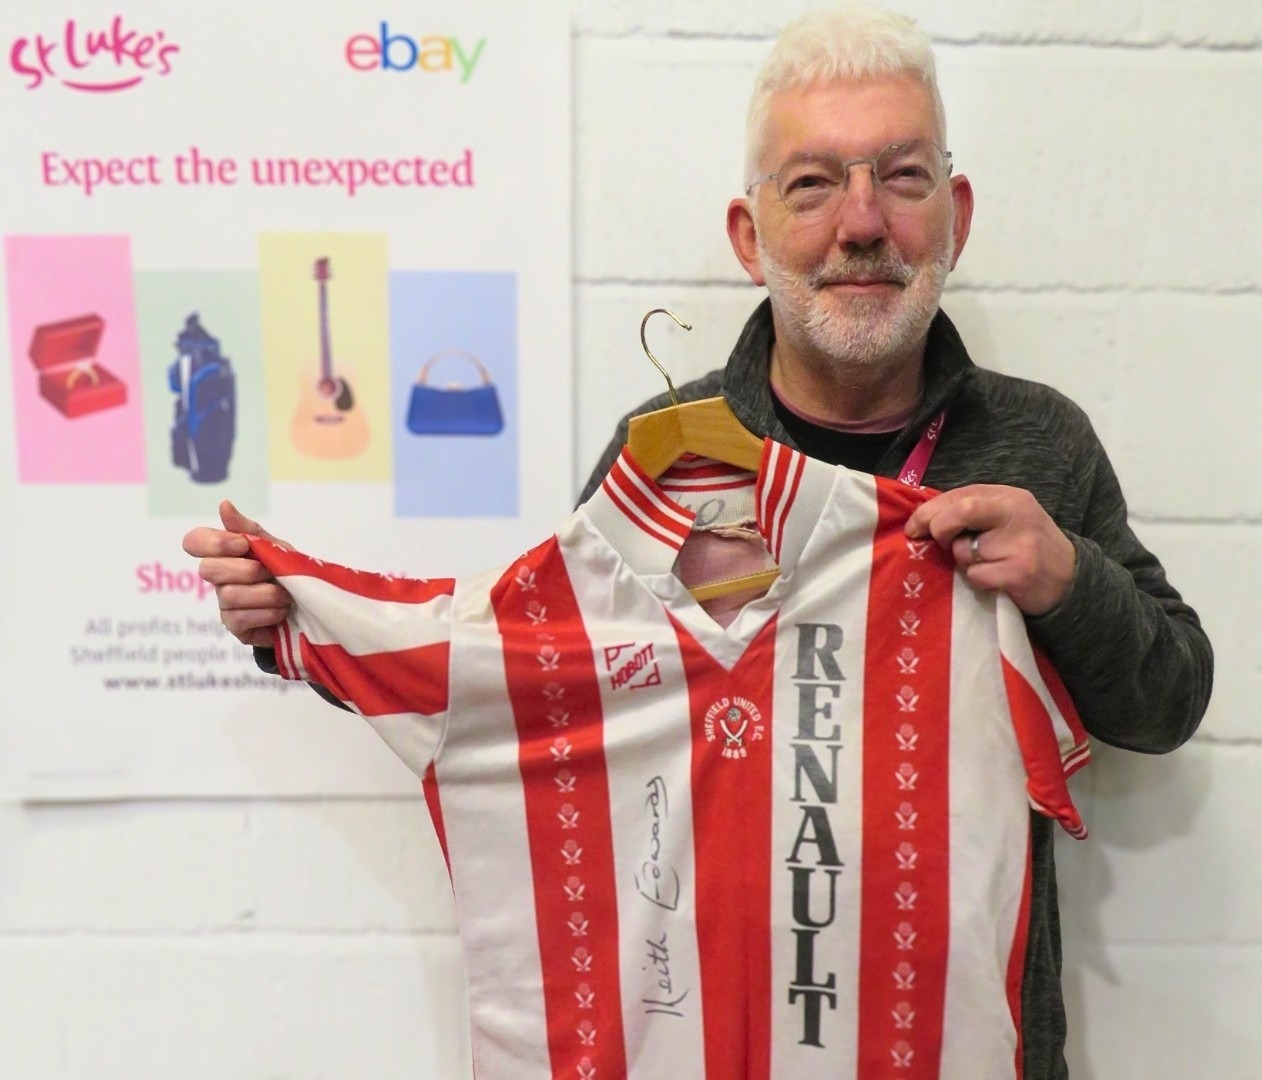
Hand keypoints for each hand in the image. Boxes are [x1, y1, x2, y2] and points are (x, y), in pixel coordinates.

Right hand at [182, 500, 291, 646]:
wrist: (309, 605)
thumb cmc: (287, 571)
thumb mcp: (275, 546)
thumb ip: (249, 530)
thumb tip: (224, 505)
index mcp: (224, 554)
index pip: (193, 541)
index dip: (215, 543)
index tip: (244, 545)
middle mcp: (219, 579)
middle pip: (208, 570)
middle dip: (246, 570)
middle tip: (270, 572)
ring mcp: (224, 604)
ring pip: (228, 595)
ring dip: (265, 594)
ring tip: (285, 595)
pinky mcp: (234, 627)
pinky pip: (239, 618)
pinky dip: (266, 613)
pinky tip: (280, 611)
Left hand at [903, 484, 1075, 615]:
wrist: (1069, 580)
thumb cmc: (1026, 547)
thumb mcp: (1006, 519)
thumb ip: (971, 512)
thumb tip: (922, 519)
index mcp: (1009, 497)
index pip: (960, 495)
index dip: (929, 511)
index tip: (913, 527)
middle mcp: (1016, 514)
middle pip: (961, 511)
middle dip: (938, 528)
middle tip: (938, 543)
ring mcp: (1019, 544)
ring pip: (964, 551)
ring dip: (964, 562)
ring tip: (988, 563)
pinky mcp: (1018, 572)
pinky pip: (975, 575)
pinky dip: (977, 580)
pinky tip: (997, 579)